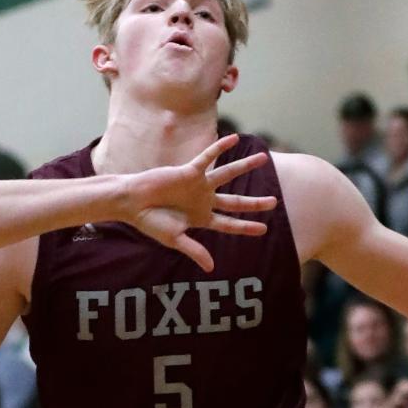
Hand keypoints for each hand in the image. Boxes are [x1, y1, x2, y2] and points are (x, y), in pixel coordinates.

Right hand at [123, 134, 276, 271]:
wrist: (132, 203)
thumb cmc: (150, 222)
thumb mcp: (174, 239)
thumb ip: (195, 251)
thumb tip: (211, 268)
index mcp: (201, 219)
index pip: (229, 224)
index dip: (246, 227)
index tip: (264, 229)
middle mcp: (203, 201)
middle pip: (235, 202)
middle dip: (255, 203)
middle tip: (274, 202)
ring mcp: (198, 185)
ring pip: (228, 174)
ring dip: (245, 166)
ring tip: (264, 158)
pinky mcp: (189, 172)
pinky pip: (208, 157)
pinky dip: (220, 148)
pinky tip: (234, 138)